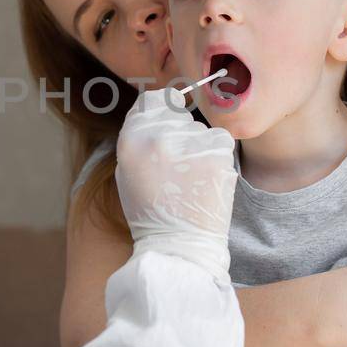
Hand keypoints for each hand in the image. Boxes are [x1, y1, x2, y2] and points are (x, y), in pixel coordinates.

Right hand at [115, 88, 237, 278]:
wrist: (181, 245)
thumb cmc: (153, 211)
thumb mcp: (128, 172)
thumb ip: (138, 137)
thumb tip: (156, 107)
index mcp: (131, 141)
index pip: (150, 101)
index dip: (160, 108)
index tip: (167, 118)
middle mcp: (158, 137)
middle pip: (177, 114)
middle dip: (179, 133)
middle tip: (178, 166)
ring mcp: (189, 143)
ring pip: (199, 128)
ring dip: (198, 146)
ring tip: (191, 178)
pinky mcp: (217, 152)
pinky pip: (219, 139)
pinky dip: (216, 154)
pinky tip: (206, 177)